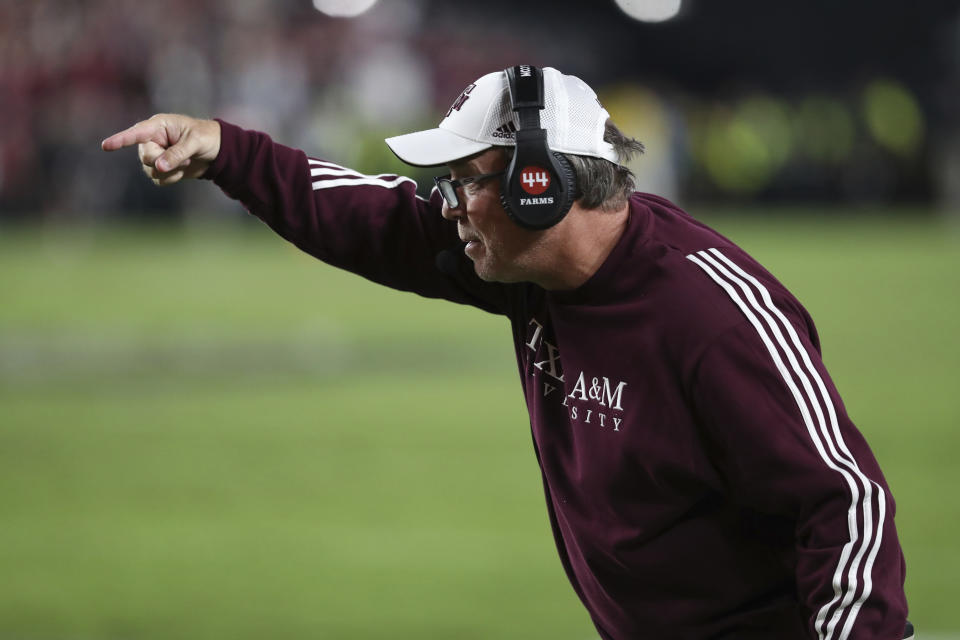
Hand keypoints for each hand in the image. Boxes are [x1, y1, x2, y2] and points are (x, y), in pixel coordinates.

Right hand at [101, 114, 220, 185]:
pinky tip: (182, 171)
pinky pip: (158, 180)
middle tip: (185, 158)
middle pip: (146, 158)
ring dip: (171, 172)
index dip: (120, 140)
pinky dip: (171, 179)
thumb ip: (176, 154)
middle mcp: (152, 140)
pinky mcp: (160, 168)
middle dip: (164, 162)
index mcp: (158, 126)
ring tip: (186, 161)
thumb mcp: (194, 143)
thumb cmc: (206, 137)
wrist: (216, 151)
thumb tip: (158, 167)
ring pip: (151, 171)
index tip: (105, 146)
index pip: (135, 133)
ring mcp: (155, 155)